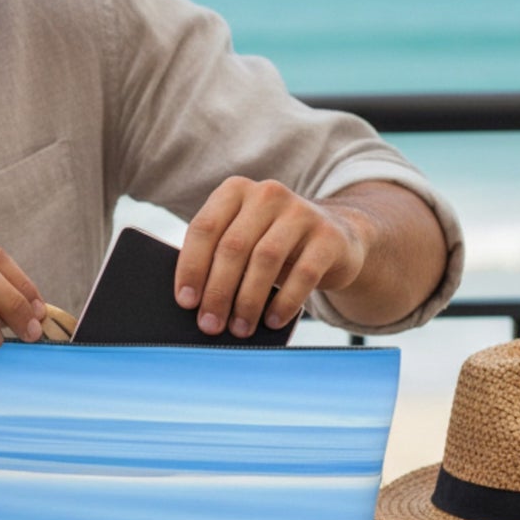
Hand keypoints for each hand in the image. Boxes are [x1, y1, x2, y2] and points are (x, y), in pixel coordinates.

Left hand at [175, 177, 367, 337]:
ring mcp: (301, 212)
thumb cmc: (270, 244)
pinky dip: (285, 301)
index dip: (192, 267)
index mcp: (235, 190)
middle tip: (210, 325)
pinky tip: (272, 322)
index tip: (185, 302)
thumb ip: (216, 257)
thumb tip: (191, 303)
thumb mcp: (243, 239)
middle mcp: (267, 194)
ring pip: (266, 259)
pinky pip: (303, 273)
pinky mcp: (329, 236)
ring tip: (239, 329)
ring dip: (248, 300)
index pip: (204, 228)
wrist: (334, 238)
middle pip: (233, 246)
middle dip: (218, 291)